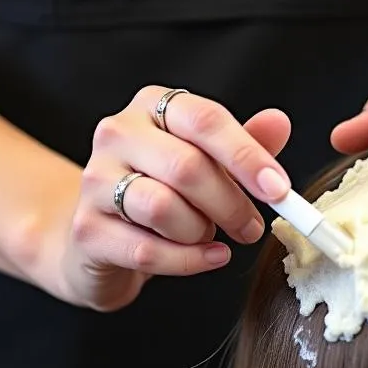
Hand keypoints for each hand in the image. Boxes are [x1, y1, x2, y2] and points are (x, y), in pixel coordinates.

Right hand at [58, 87, 292, 310]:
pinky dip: (189, 260)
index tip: (280, 190)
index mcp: (152, 107)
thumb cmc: (163, 191)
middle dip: (230, 204)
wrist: (102, 237)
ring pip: (163, 208)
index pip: (205, 120)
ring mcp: (95, 181)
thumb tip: (279, 123)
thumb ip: (243, 146)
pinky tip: (209, 257)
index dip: (248, 157)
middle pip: (186, 166)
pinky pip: (147, 251)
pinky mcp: (87, 229)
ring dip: (201, 231)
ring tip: (209, 236)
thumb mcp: (209, 164)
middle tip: (252, 228)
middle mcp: (117, 134)